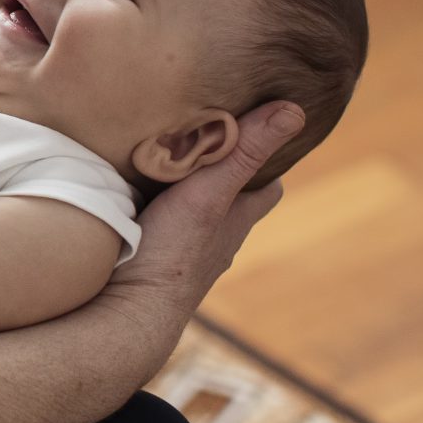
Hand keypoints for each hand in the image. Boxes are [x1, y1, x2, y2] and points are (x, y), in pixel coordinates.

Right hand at [90, 99, 300, 380]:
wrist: (128, 310)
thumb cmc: (172, 252)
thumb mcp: (209, 193)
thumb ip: (244, 154)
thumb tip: (294, 111)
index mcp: (235, 222)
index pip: (266, 188)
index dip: (266, 162)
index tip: (256, 134)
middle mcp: (216, 243)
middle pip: (230, 203)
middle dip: (221, 176)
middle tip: (202, 141)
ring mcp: (184, 259)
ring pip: (194, 220)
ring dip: (184, 198)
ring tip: (160, 164)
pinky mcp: (153, 266)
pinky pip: (162, 234)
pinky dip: (154, 216)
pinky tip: (132, 203)